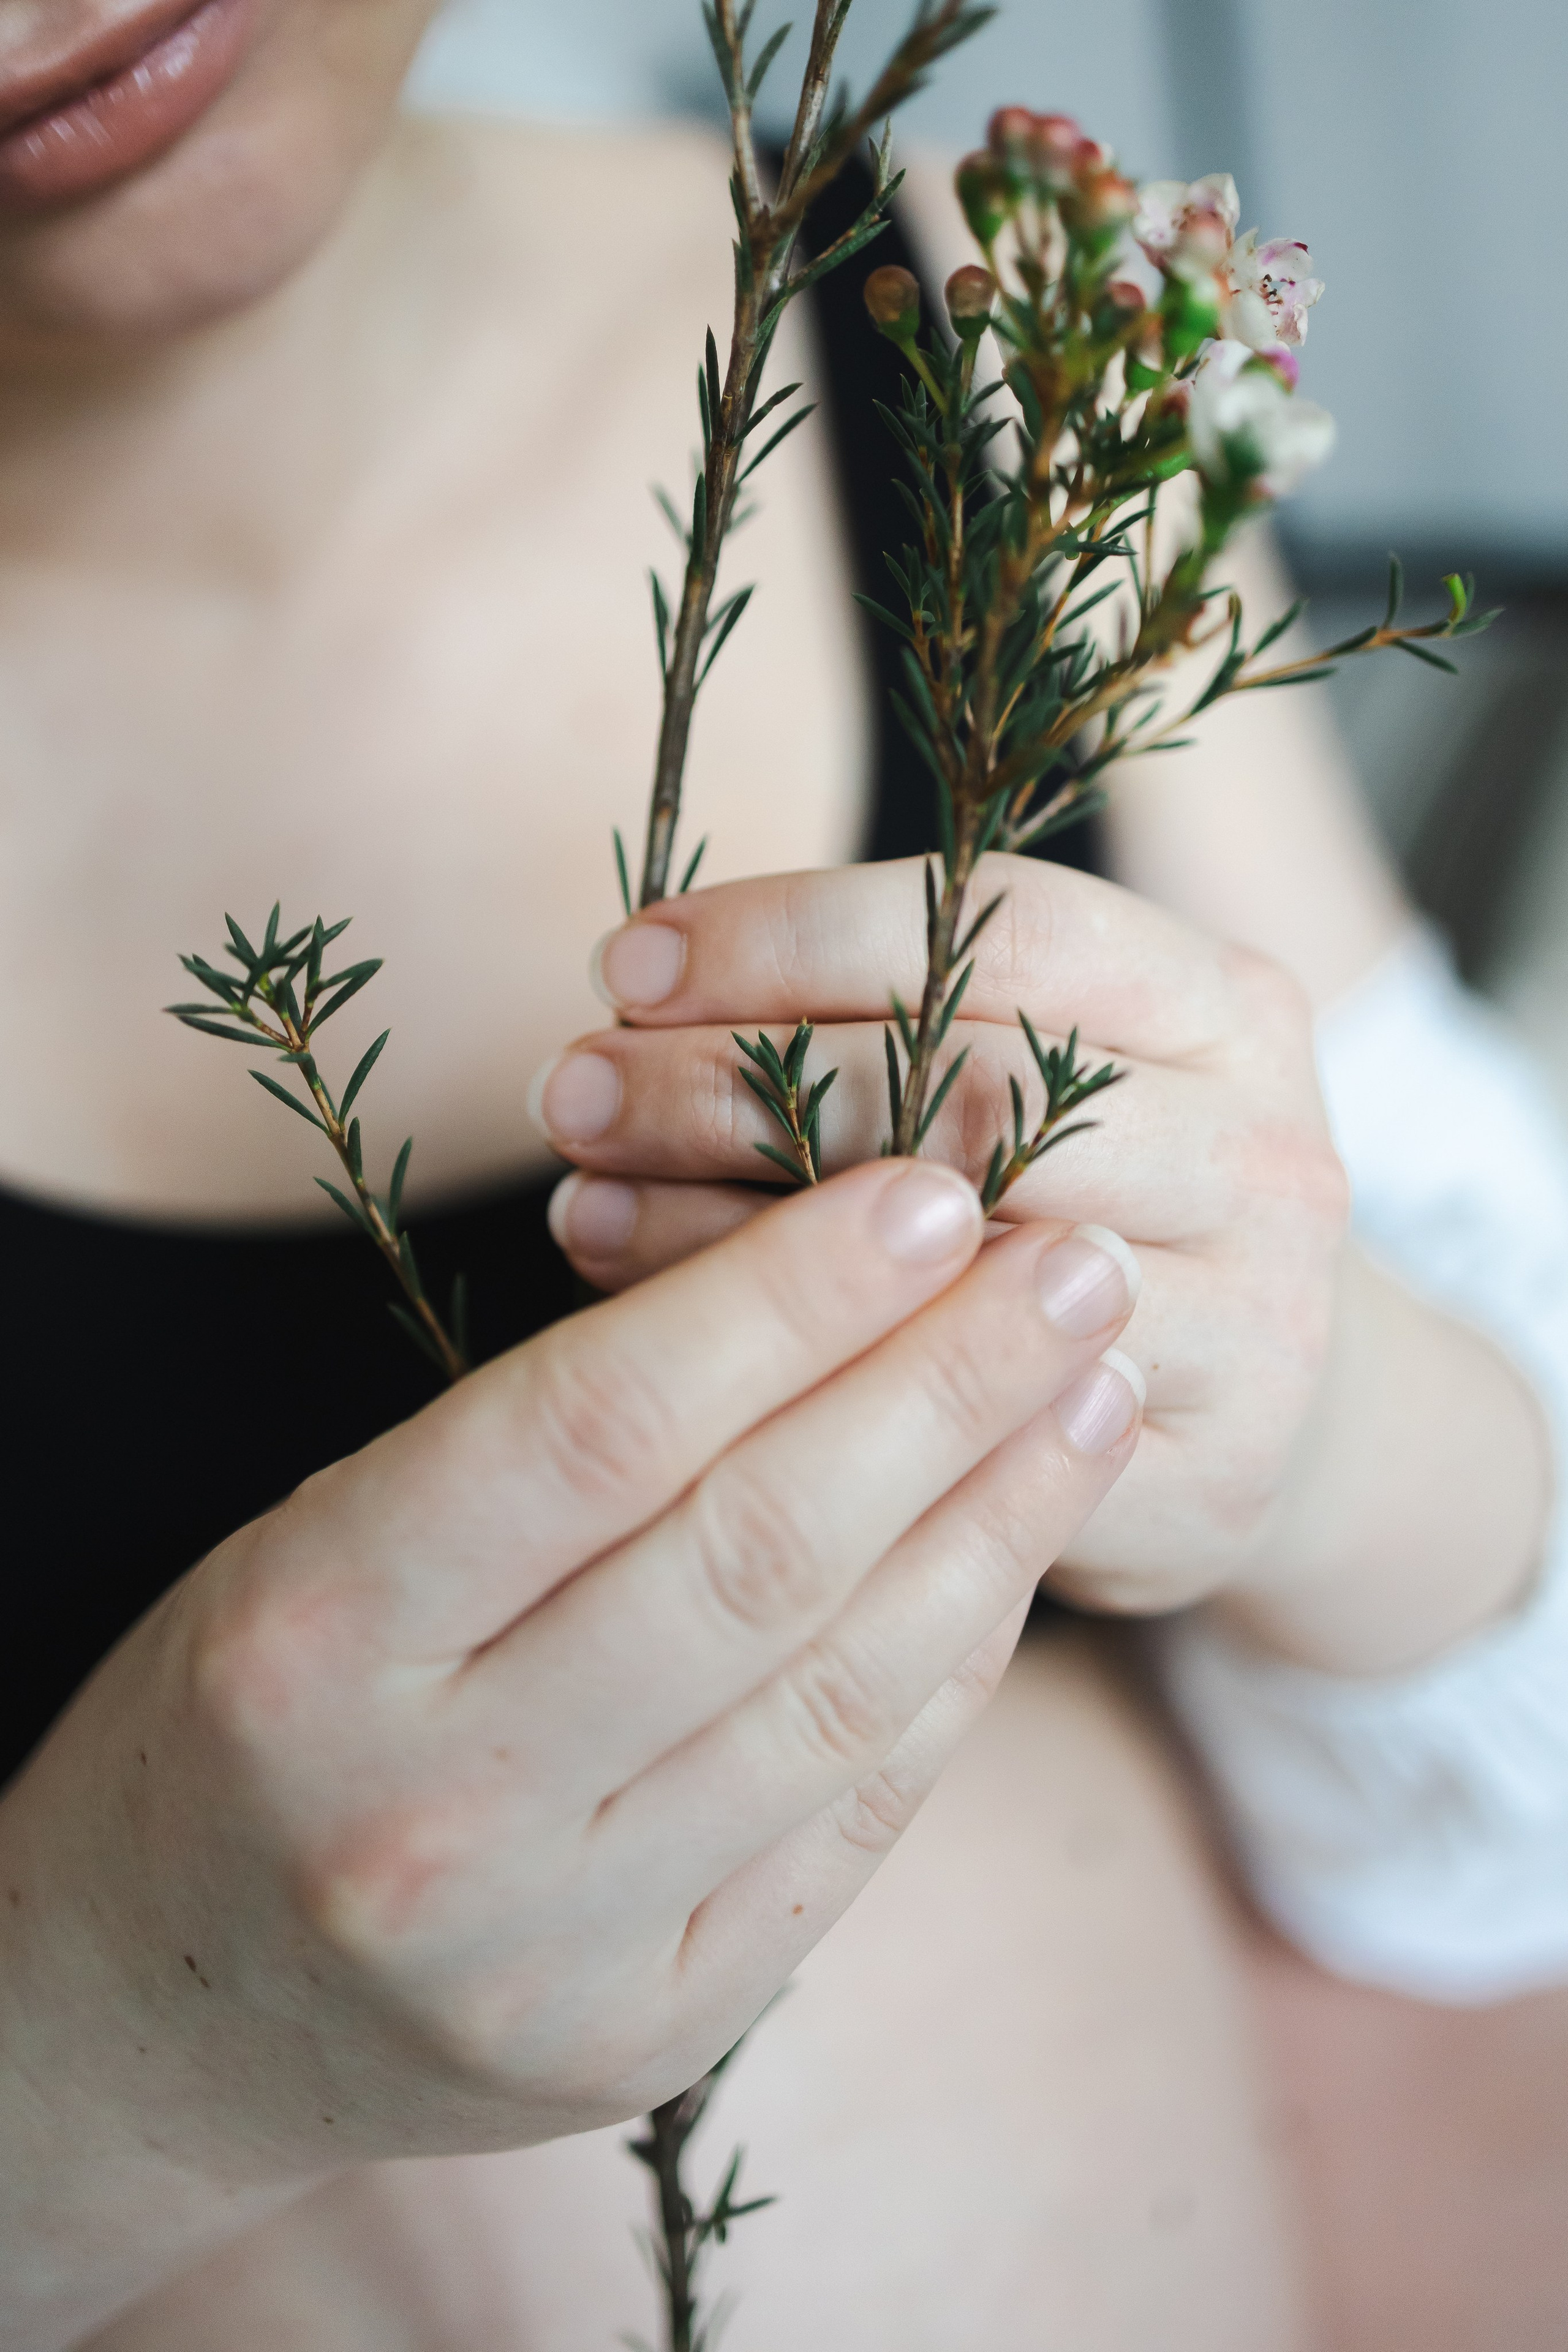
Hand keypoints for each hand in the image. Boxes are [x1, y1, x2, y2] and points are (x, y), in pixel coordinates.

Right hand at [1, 1159, 1138, 2343]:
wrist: (166, 2004)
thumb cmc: (258, 1704)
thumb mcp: (330, 1534)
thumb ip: (547, 1440)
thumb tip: (828, 1285)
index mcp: (320, 1636)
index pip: (599, 1429)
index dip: (791, 1298)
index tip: (931, 1193)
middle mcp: (435, 1811)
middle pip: (757, 1556)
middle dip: (949, 1387)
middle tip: (1074, 1265)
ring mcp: (553, 1952)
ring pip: (840, 1694)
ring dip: (998, 1521)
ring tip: (1093, 1391)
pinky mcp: (653, 2040)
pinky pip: (852, 1821)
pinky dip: (954, 1669)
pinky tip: (1017, 1550)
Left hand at [535, 853, 1348, 1618]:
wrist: (1270, 1415)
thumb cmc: (1094, 1206)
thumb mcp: (1051, 1073)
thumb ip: (897, 1021)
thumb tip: (635, 1005)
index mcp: (1224, 1002)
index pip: (1009, 923)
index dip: (799, 931)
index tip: (628, 965)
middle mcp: (1264, 1148)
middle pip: (976, 1088)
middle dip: (739, 1084)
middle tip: (573, 1092)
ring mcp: (1256, 1320)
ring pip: (963, 1263)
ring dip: (738, 1233)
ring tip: (587, 1207)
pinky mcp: (1206, 1475)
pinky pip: (975, 1428)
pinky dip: (809, 1380)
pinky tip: (682, 1354)